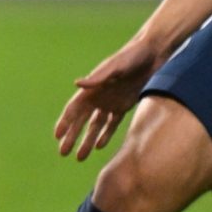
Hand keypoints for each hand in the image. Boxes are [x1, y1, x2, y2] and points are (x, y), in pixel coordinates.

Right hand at [53, 36, 163, 160]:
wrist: (153, 53)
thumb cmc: (132, 57)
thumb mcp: (115, 67)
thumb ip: (97, 77)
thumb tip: (77, 84)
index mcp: (92, 87)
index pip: (74, 108)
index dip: (65, 122)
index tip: (58, 136)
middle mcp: (98, 96)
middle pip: (81, 121)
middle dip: (72, 136)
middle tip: (63, 153)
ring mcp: (110, 102)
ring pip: (95, 126)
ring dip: (86, 140)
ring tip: (79, 157)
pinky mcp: (124, 105)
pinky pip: (111, 124)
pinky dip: (105, 135)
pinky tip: (98, 147)